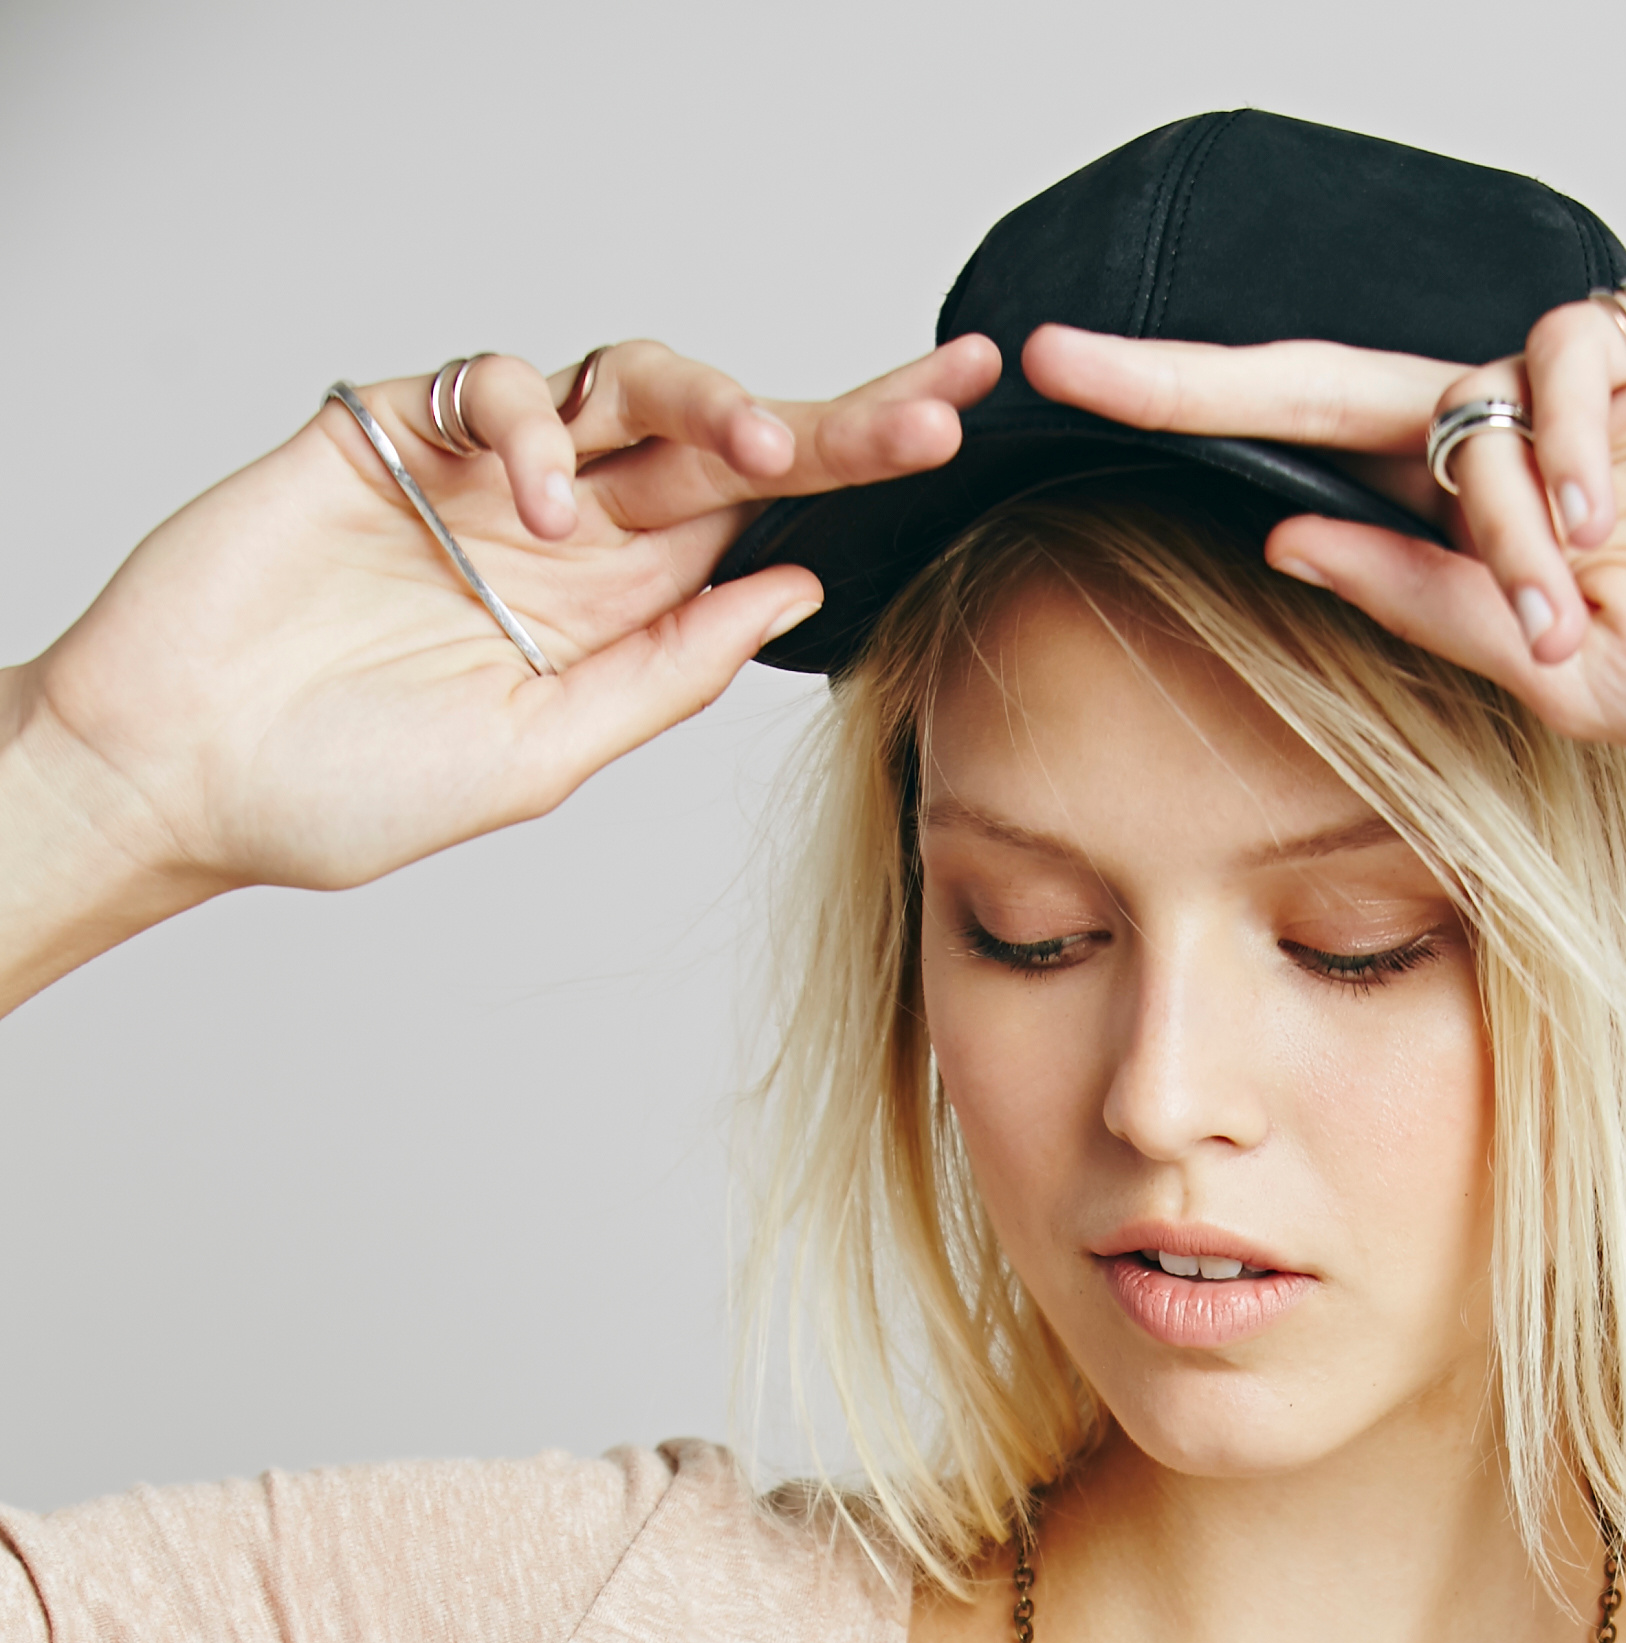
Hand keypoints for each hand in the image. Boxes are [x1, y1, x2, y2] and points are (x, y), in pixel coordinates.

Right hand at [2, 334, 998, 919]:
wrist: (182, 773)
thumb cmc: (343, 792)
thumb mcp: (542, 757)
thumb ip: (663, 675)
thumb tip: (792, 596)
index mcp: (615, 611)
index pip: (760, 522)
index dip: (857, 471)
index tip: (959, 433)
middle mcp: (565, 532)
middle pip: (725, 438)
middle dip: (835, 415)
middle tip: (934, 404)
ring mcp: (483, 476)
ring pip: (627, 384)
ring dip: (709, 399)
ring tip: (756, 448)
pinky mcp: (396, 431)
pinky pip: (497, 387)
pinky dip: (536, 429)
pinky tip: (535, 504)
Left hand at [1024, 292, 1625, 803]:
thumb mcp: (1572, 685)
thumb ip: (1432, 609)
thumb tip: (1282, 549)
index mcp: (1498, 534)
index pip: (1320, 469)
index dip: (1200, 436)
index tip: (1070, 422)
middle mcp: (1535, 446)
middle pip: (1336, 385)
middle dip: (1198, 378)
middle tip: (1069, 363)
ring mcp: (1609, 387)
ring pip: (1464, 399)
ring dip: (1491, 513)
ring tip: (1571, 601)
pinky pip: (1567, 350)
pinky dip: (1558, 440)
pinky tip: (1604, 521)